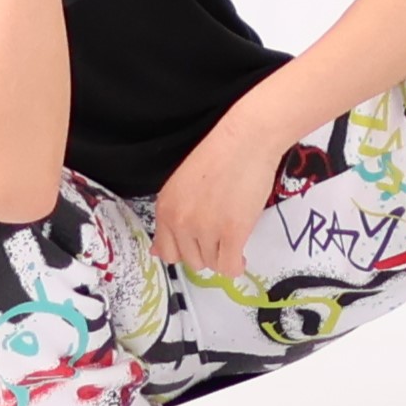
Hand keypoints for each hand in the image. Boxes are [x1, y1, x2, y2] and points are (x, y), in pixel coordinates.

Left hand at [154, 110, 290, 277]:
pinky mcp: (232, 232)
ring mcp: (206, 229)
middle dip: (206, 252)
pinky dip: (235, 266)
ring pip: (211, 264)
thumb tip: (156, 252)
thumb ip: (172, 218)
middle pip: (191, 260)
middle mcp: (181, 222)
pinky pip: (228, 266)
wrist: (248, 139)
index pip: (167, 251)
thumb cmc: (222, 154)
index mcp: (166, 209)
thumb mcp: (183, 185)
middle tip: (222, 235)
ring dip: (222, 256)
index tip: (200, 244)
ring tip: (234, 239)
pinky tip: (241, 256)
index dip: (186, 250)